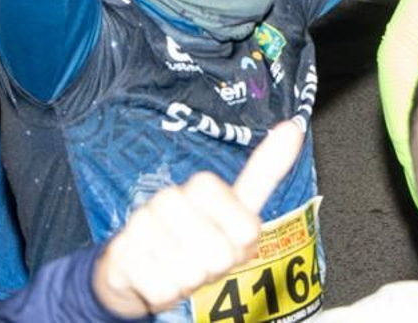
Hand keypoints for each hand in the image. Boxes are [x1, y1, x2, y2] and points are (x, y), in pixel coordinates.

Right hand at [91, 121, 304, 318]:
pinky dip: (164, 291)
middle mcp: (171, 199)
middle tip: (200, 257)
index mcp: (203, 188)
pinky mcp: (123, 252)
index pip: (246, 226)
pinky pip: (162, 287)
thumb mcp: (236, 210)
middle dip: (214, 266)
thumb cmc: (198, 237)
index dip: (240, 242)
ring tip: (177, 265)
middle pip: (218, 253)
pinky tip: (156, 275)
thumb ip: (265, 172)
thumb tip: (294, 127)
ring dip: (188, 280)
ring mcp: (144, 223)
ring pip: (189, 271)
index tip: (228, 237)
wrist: (137, 264)